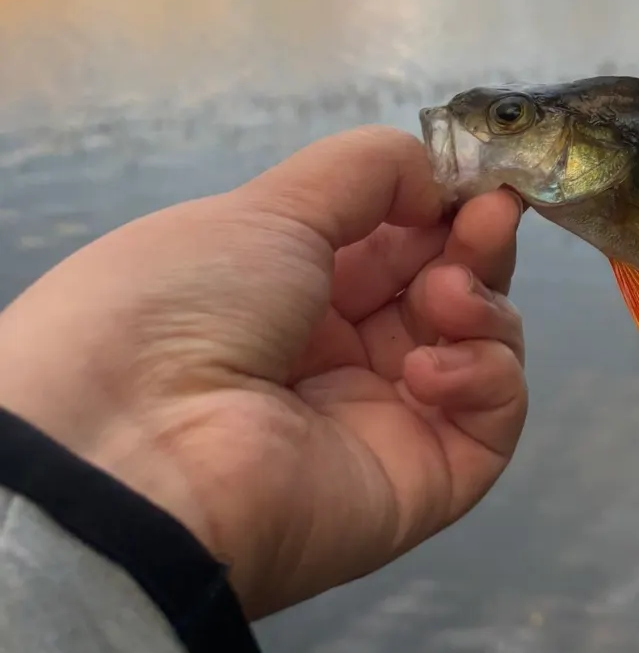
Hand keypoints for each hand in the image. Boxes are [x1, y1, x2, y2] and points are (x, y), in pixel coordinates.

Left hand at [0, 126, 527, 618]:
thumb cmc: (182, 307)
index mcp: (291, 293)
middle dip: (475, 244)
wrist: (134, 451)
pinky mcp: (425, 480)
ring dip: (479, 304)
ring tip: (442, 298)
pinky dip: (484, 376)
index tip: (479, 180)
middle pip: (448, 288)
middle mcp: (340, 357)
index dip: (444, 207)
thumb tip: (442, 182)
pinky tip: (427, 370)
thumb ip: (370, 172)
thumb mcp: (268, 207)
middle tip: (489, 219)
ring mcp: (385, 421)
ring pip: (481, 346)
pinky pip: (492, 418)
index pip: (398, 243)